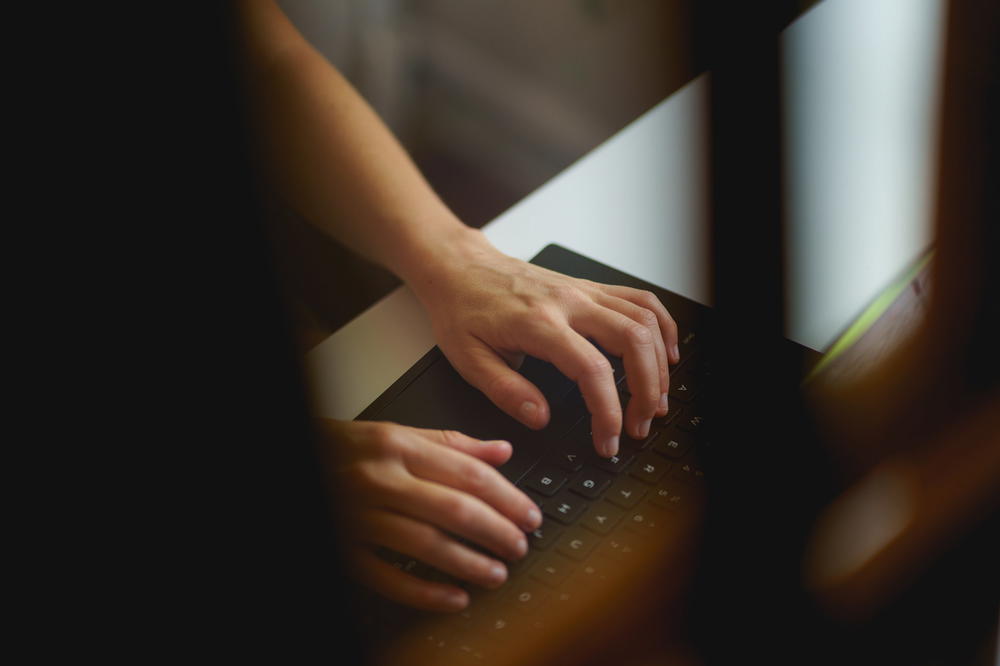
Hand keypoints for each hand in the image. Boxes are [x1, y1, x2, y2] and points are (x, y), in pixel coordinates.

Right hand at [319, 419, 540, 611]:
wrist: (297, 460)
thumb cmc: (344, 449)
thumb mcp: (394, 433)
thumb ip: (449, 442)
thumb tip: (501, 450)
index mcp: (396, 445)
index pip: (467, 473)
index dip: (507, 497)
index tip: (529, 514)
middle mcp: (379, 479)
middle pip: (454, 510)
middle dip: (497, 532)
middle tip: (521, 546)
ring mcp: (359, 517)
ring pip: (427, 545)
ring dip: (470, 564)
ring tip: (498, 573)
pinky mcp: (345, 549)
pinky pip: (389, 577)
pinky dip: (426, 592)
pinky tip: (455, 598)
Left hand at [406, 230, 679, 457]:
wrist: (460, 269)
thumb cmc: (462, 311)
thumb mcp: (468, 360)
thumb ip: (505, 391)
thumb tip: (541, 417)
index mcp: (538, 323)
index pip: (591, 369)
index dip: (608, 411)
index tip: (608, 439)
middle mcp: (568, 302)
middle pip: (632, 340)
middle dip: (647, 390)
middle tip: (639, 425)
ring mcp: (583, 291)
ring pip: (643, 319)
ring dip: (659, 364)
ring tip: (656, 401)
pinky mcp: (589, 288)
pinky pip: (640, 300)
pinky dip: (662, 326)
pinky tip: (666, 353)